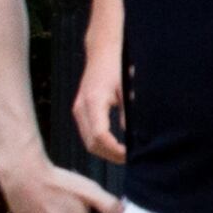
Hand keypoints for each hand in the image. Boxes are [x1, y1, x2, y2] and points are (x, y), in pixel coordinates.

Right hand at [71, 48, 126, 164]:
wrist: (103, 52)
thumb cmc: (118, 67)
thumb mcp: (128, 88)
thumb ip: (129, 113)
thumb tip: (134, 137)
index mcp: (93, 102)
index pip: (99, 136)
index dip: (114, 150)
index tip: (130, 156)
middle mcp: (81, 108)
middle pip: (91, 143)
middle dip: (110, 155)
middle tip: (131, 160)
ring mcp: (78, 110)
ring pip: (87, 141)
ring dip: (105, 152)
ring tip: (126, 155)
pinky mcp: (80, 111)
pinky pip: (87, 134)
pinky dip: (100, 143)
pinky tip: (117, 145)